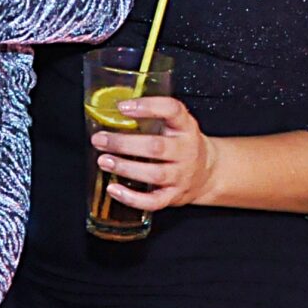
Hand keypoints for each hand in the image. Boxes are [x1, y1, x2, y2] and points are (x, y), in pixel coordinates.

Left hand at [92, 95, 217, 212]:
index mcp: (186, 127)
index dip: (148, 106)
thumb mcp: (177, 124)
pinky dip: (131, 197)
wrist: (207, 173)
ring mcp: (182, 175)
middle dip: (124, 144)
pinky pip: (153, 201)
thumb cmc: (183, 144)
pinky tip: (114, 189)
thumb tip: (113, 110)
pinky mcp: (174, 196)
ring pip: (154, 174)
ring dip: (125, 167)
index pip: (172, 110)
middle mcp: (186, 150)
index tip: (122, 107)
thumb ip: (152, 116)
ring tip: (104, 161)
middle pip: (156, 147)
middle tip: (100, 140)